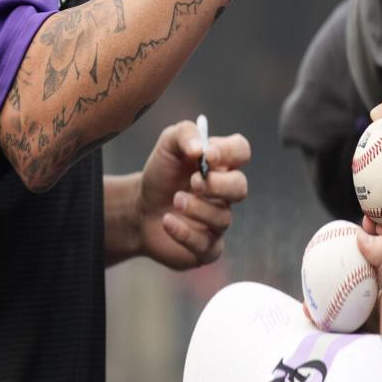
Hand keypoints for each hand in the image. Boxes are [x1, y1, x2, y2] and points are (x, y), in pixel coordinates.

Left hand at [136, 121, 250, 270]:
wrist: (139, 210)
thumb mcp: (167, 145)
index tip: (207, 156)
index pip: (241, 151)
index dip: (230, 152)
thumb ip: (185, 134)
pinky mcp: (208, 247)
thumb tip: (200, 149)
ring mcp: (218, 220)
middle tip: (193, 183)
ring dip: (196, 209)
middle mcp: (225, 192)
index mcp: (221, 163)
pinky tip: (167, 222)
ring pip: (223, 218)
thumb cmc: (161, 174)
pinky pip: (207, 245)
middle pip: (240, 187)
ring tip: (174, 201)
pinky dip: (185, 233)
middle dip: (217, 185)